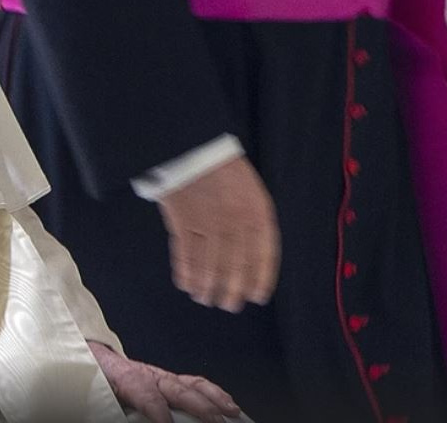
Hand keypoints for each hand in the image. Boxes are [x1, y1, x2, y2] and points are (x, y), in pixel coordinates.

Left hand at [90, 341, 241, 422]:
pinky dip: (213, 394)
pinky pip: (193, 384)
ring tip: (232, 414)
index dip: (156, 408)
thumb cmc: (89, 377)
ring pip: (190, 384)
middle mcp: (144, 372)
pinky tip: (229, 405)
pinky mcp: (166, 379)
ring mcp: (158, 375)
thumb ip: (110, 407)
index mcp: (121, 375)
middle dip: (197, 407)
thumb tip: (126, 413)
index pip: (143, 391)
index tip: (165, 422)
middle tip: (215, 422)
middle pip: (175, 387)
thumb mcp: (94, 394)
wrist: (85, 356)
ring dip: (213, 400)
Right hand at [155, 156, 278, 312]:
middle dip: (231, 288)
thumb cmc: (221, 168)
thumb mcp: (249, 188)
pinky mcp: (182, 218)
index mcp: (257, 209)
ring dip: (206, 284)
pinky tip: (185, 283)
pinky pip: (185, 252)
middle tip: (228, 304)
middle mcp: (235, 218)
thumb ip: (253, 219)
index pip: (263, 252)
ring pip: (210, 262)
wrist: (190, 142)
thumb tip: (250, 257)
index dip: (260, 277)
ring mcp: (208, 219)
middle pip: (235, 263)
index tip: (256, 297)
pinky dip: (185, 271)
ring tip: (204, 298)